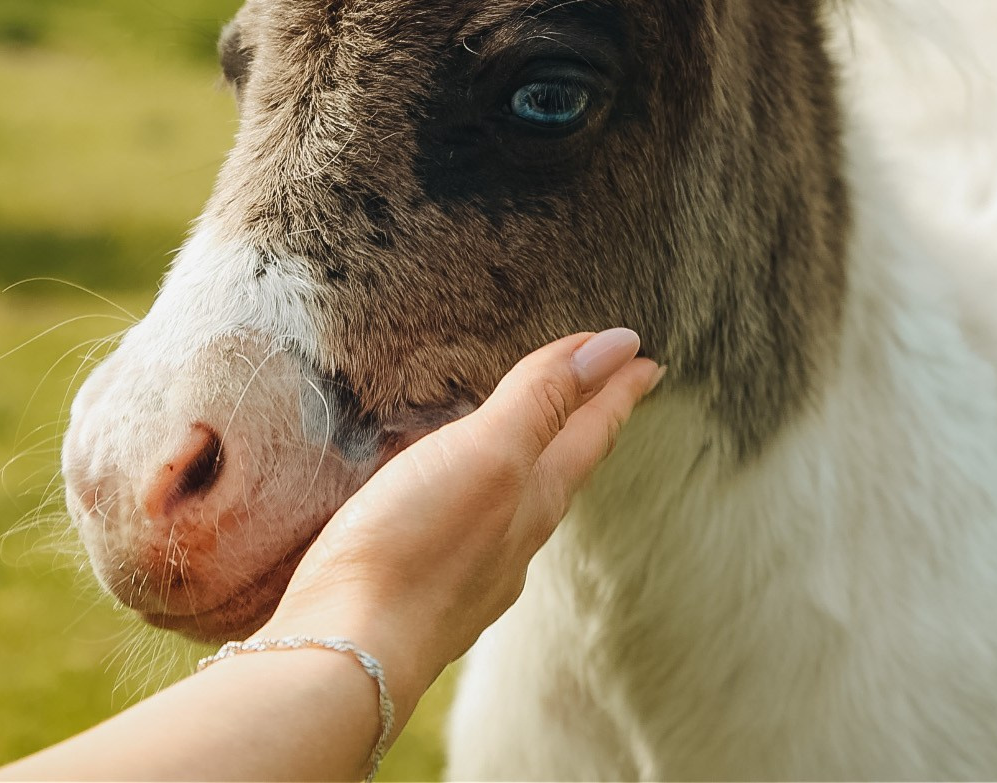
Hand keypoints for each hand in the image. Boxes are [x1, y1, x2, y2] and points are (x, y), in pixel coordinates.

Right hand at [257, 327, 663, 723]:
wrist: (350, 652)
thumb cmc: (417, 548)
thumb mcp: (489, 454)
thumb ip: (542, 400)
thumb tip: (615, 345)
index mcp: (536, 499)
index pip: (590, 431)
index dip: (617, 389)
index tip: (646, 359)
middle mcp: (513, 538)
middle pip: (562, 467)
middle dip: (583, 422)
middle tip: (603, 391)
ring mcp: (469, 569)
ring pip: (516, 502)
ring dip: (530, 460)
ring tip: (530, 436)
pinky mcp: (420, 585)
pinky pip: (465, 526)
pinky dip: (473, 494)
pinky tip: (449, 498)